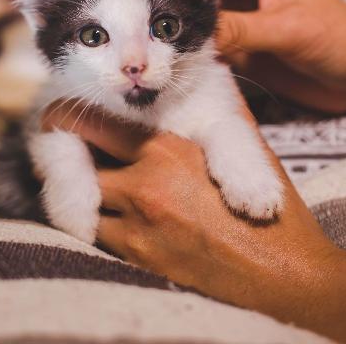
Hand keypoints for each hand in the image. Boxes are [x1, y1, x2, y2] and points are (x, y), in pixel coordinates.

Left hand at [41, 100, 340, 321]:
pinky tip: (112, 218)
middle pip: (74, 165)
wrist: (285, 275)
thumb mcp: (242, 147)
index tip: (61, 118)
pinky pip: (96, 237)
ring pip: (79, 204)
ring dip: (81, 193)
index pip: (90, 125)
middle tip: (66, 151)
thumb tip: (208, 69)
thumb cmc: (270, 211)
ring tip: (88, 185)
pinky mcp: (139, 262)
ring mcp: (136, 229)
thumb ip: (215, 108)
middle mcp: (142, 186)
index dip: (67, 119)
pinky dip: (96, 224)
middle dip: (67, 157)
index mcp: (166, 150)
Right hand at [149, 0, 345, 115]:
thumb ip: (241, 29)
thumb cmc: (343, 38)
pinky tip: (169, 63)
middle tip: (136, 23)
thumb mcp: (291, 29)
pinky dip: (185, 52)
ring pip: (187, 14)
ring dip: (170, 28)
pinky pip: (200, 44)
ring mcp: (235, 15)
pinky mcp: (237, 45)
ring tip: (146, 46)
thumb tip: (188, 33)